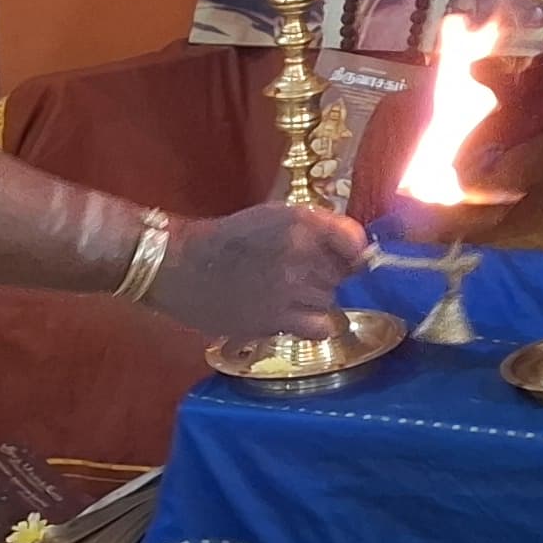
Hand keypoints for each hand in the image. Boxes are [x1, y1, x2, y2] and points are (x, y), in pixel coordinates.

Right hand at [147, 197, 367, 340]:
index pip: (355, 242)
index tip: (346, 260)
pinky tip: (294, 317)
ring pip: (330, 301)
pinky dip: (313, 325)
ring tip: (287, 295)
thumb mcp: (276, 216)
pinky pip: (319, 327)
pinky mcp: (276, 319)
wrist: (182, 266)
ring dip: (316, 300)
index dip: (353, 254)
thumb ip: (318, 229)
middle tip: (300, 276)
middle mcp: (300, 252)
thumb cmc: (231, 238)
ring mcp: (288, 288)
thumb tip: (359, 253)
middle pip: (342, 275)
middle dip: (328, 276)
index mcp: (300, 221)